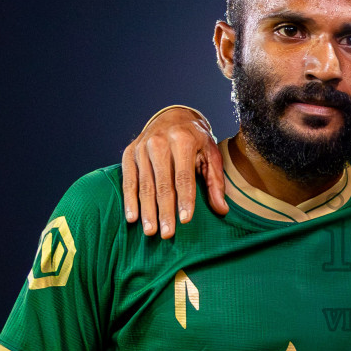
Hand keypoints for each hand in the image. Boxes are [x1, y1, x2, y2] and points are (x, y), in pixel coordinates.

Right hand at [120, 107, 226, 237]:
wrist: (173, 116)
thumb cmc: (196, 140)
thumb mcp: (211, 155)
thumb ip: (215, 182)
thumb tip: (222, 210)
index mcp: (183, 140)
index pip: (184, 176)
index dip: (185, 199)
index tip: (185, 220)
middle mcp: (159, 142)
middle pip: (162, 184)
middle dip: (165, 211)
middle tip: (167, 234)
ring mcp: (142, 147)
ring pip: (145, 185)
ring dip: (147, 210)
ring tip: (150, 231)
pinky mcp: (129, 153)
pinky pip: (128, 180)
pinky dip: (130, 200)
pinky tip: (133, 217)